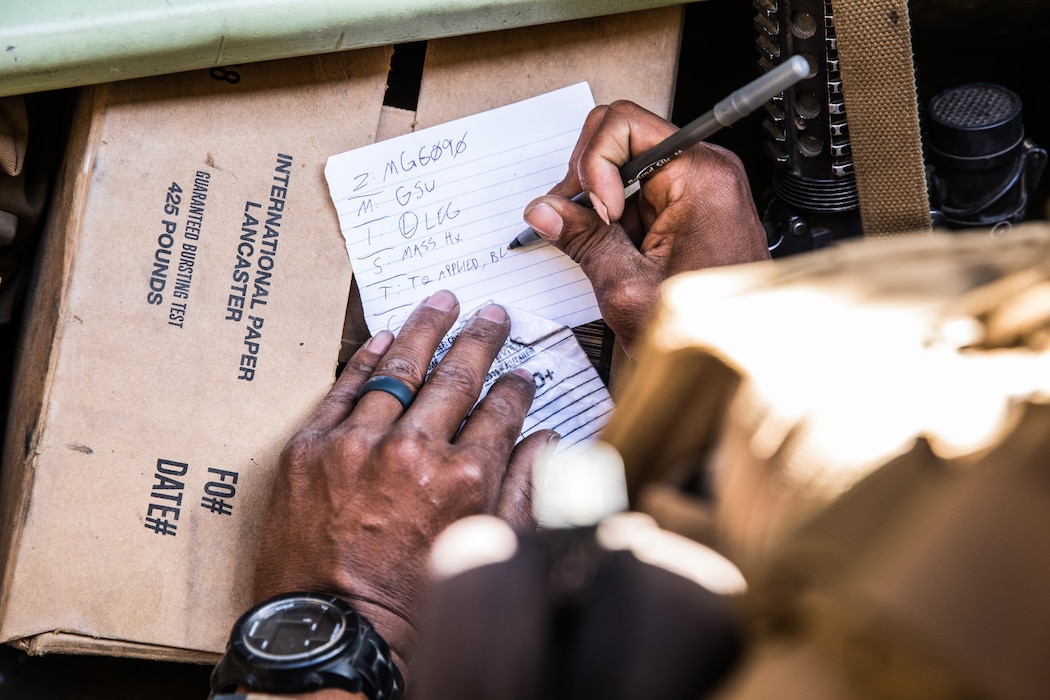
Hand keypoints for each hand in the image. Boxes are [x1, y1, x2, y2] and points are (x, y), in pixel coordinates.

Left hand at [252, 290, 555, 683]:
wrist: (332, 632)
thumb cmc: (411, 604)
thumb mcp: (484, 553)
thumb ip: (521, 490)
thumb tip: (545, 441)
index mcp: (464, 478)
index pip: (500, 411)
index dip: (515, 387)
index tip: (520, 374)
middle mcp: (413, 452)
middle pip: (455, 377)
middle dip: (479, 339)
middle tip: (492, 315)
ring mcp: (356, 445)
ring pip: (398, 370)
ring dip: (424, 331)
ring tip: (442, 303)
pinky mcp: (309, 449)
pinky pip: (343, 389)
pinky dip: (365, 359)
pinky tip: (385, 336)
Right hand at [523, 100, 768, 351]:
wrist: (737, 362)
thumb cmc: (706, 331)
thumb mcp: (628, 287)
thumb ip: (583, 240)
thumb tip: (545, 210)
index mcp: (699, 176)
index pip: (623, 125)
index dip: (594, 165)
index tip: (599, 210)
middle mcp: (705, 171)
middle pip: (622, 136)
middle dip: (589, 176)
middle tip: (579, 220)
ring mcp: (699, 186)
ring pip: (625, 164)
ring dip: (599, 199)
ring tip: (598, 243)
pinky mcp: (690, 205)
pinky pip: (639, 190)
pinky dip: (614, 215)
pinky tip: (613, 248)